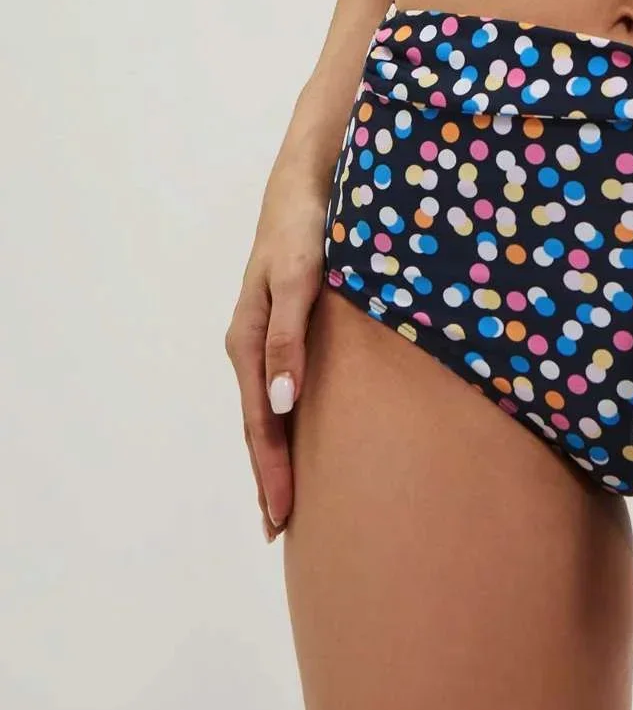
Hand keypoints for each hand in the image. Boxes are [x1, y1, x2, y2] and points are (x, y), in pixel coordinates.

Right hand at [224, 158, 330, 543]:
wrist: (306, 179)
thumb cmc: (305, 226)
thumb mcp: (299, 280)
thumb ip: (290, 340)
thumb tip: (283, 405)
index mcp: (249, 341)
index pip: (260, 423)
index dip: (271, 471)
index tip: (282, 517)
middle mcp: (252, 344)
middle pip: (258, 424)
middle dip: (267, 476)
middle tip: (277, 530)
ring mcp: (266, 335)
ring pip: (267, 408)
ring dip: (274, 453)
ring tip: (285, 499)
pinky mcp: (285, 323)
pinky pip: (281, 385)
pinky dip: (286, 420)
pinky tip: (298, 434)